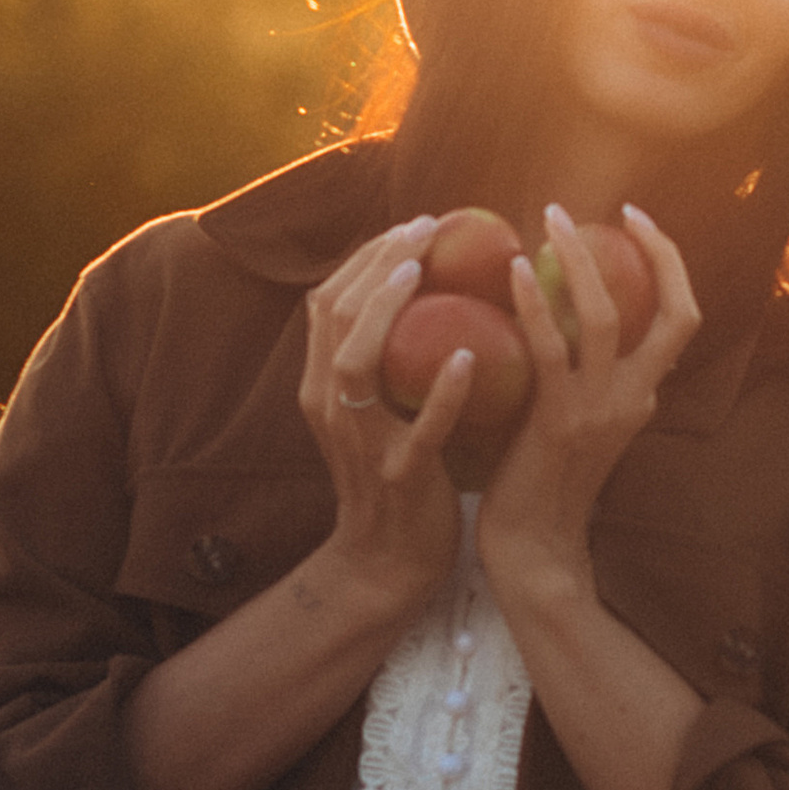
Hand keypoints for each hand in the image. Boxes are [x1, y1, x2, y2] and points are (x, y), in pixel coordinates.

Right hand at [298, 214, 471, 618]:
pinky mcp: (399, 475)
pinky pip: (419, 430)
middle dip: (377, 262)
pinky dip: (440, 392)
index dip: (365, 257)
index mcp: (322, 385)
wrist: (385, 563)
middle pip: (335, 316)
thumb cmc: (398, 475)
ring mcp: (360, 442)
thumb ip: (386, 358)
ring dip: (388, 309)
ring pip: (356, 362)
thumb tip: (425, 291)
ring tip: (423, 270)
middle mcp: (329, 406)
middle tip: (425, 228)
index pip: (327, 301)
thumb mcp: (376, 410)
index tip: (412, 226)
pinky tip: (466, 357)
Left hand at [474, 201, 702, 605]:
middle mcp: (637, 398)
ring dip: (580, 262)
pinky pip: (551, 348)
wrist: (531, 547)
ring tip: (553, 220)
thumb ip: (583, 375)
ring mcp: (602, 410)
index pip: (681, 317)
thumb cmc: (540, 482)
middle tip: (603, 210)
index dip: (668, 263)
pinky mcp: (560, 420)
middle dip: (649, 251)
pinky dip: (534, 303)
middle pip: (672, 310)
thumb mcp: (580, 421)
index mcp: (643, 395)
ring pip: (609, 318)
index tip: (634, 219)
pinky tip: (513, 272)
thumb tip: (560, 316)